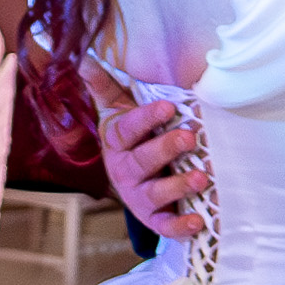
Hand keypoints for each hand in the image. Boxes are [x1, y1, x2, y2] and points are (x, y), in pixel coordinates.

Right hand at [101, 89, 210, 246]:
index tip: (169, 107)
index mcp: (116, 142)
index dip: (147, 119)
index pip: (128, 129)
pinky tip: (198, 221)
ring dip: (177, 186)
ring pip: (155, 193)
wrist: (131, 180)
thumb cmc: (131, 137)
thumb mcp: (115, 110)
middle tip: (189, 137)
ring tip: (200, 178)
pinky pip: (164, 225)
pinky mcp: (153, 218)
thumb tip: (84, 58)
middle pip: (142, 161)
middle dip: (165, 149)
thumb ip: (103, 85)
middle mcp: (124, 170)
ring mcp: (138, 196)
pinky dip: (180, 227)